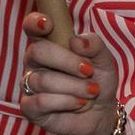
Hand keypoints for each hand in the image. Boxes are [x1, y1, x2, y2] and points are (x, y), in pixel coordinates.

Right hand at [17, 12, 114, 134]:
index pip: (31, 26)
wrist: (101, 112)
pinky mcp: (30, 107)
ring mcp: (30, 84)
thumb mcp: (104, 60)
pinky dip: (65, 102)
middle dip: (67, 61)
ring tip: (91, 91)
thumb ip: (94, 45)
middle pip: (37, 51)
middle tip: (89, 71)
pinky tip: (78, 103)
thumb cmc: (97, 80)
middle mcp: (35, 62)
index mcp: (49, 43)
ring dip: (74, 86)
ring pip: (43, 80)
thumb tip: (76, 41)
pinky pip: (40, 101)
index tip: (49, 24)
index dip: (35, 22)